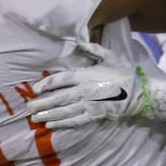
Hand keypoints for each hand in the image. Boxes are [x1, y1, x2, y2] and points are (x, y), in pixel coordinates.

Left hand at [27, 43, 165, 128]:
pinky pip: (74, 120)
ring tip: (35, 118)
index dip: (46, 84)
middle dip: (42, 103)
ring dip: (48, 114)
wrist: (137, 93)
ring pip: (64, 110)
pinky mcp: (94, 115)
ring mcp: (88, 104)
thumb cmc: (123, 74)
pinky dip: (61, 123)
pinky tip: (51, 124)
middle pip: (58, 97)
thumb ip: (93, 49)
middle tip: (28, 108)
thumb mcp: (109, 57)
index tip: (35, 89)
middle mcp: (84, 90)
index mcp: (86, 74)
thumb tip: (80, 41)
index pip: (60, 80)